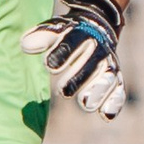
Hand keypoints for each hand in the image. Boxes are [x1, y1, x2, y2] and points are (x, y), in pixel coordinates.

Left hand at [20, 0, 127, 119]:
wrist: (97, 28)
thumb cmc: (68, 34)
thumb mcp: (55, 30)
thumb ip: (41, 37)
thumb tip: (26, 46)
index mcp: (83, 35)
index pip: (74, 42)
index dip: (63, 53)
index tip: (49, 65)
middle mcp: (99, 51)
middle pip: (92, 64)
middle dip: (79, 78)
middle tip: (63, 92)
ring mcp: (109, 66)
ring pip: (108, 78)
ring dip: (98, 91)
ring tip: (85, 104)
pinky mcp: (115, 80)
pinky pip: (118, 91)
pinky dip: (113, 103)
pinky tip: (106, 116)